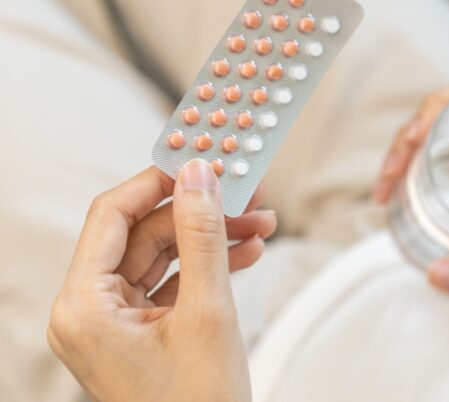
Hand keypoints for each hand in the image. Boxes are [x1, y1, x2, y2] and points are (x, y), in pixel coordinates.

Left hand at [48, 160, 275, 401]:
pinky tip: (248, 251)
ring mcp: (114, 323)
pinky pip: (173, 282)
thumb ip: (203, 237)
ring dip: (212, 237)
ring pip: (163, 256)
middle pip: (143, 234)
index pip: (113, 215)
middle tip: (245, 191)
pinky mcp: (141, 332)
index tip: (201, 160)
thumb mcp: (209, 312)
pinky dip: (209, 266)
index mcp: (84, 307)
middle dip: (200, 212)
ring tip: (260, 222)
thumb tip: (200, 178)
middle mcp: (89, 312)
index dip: (159, 182)